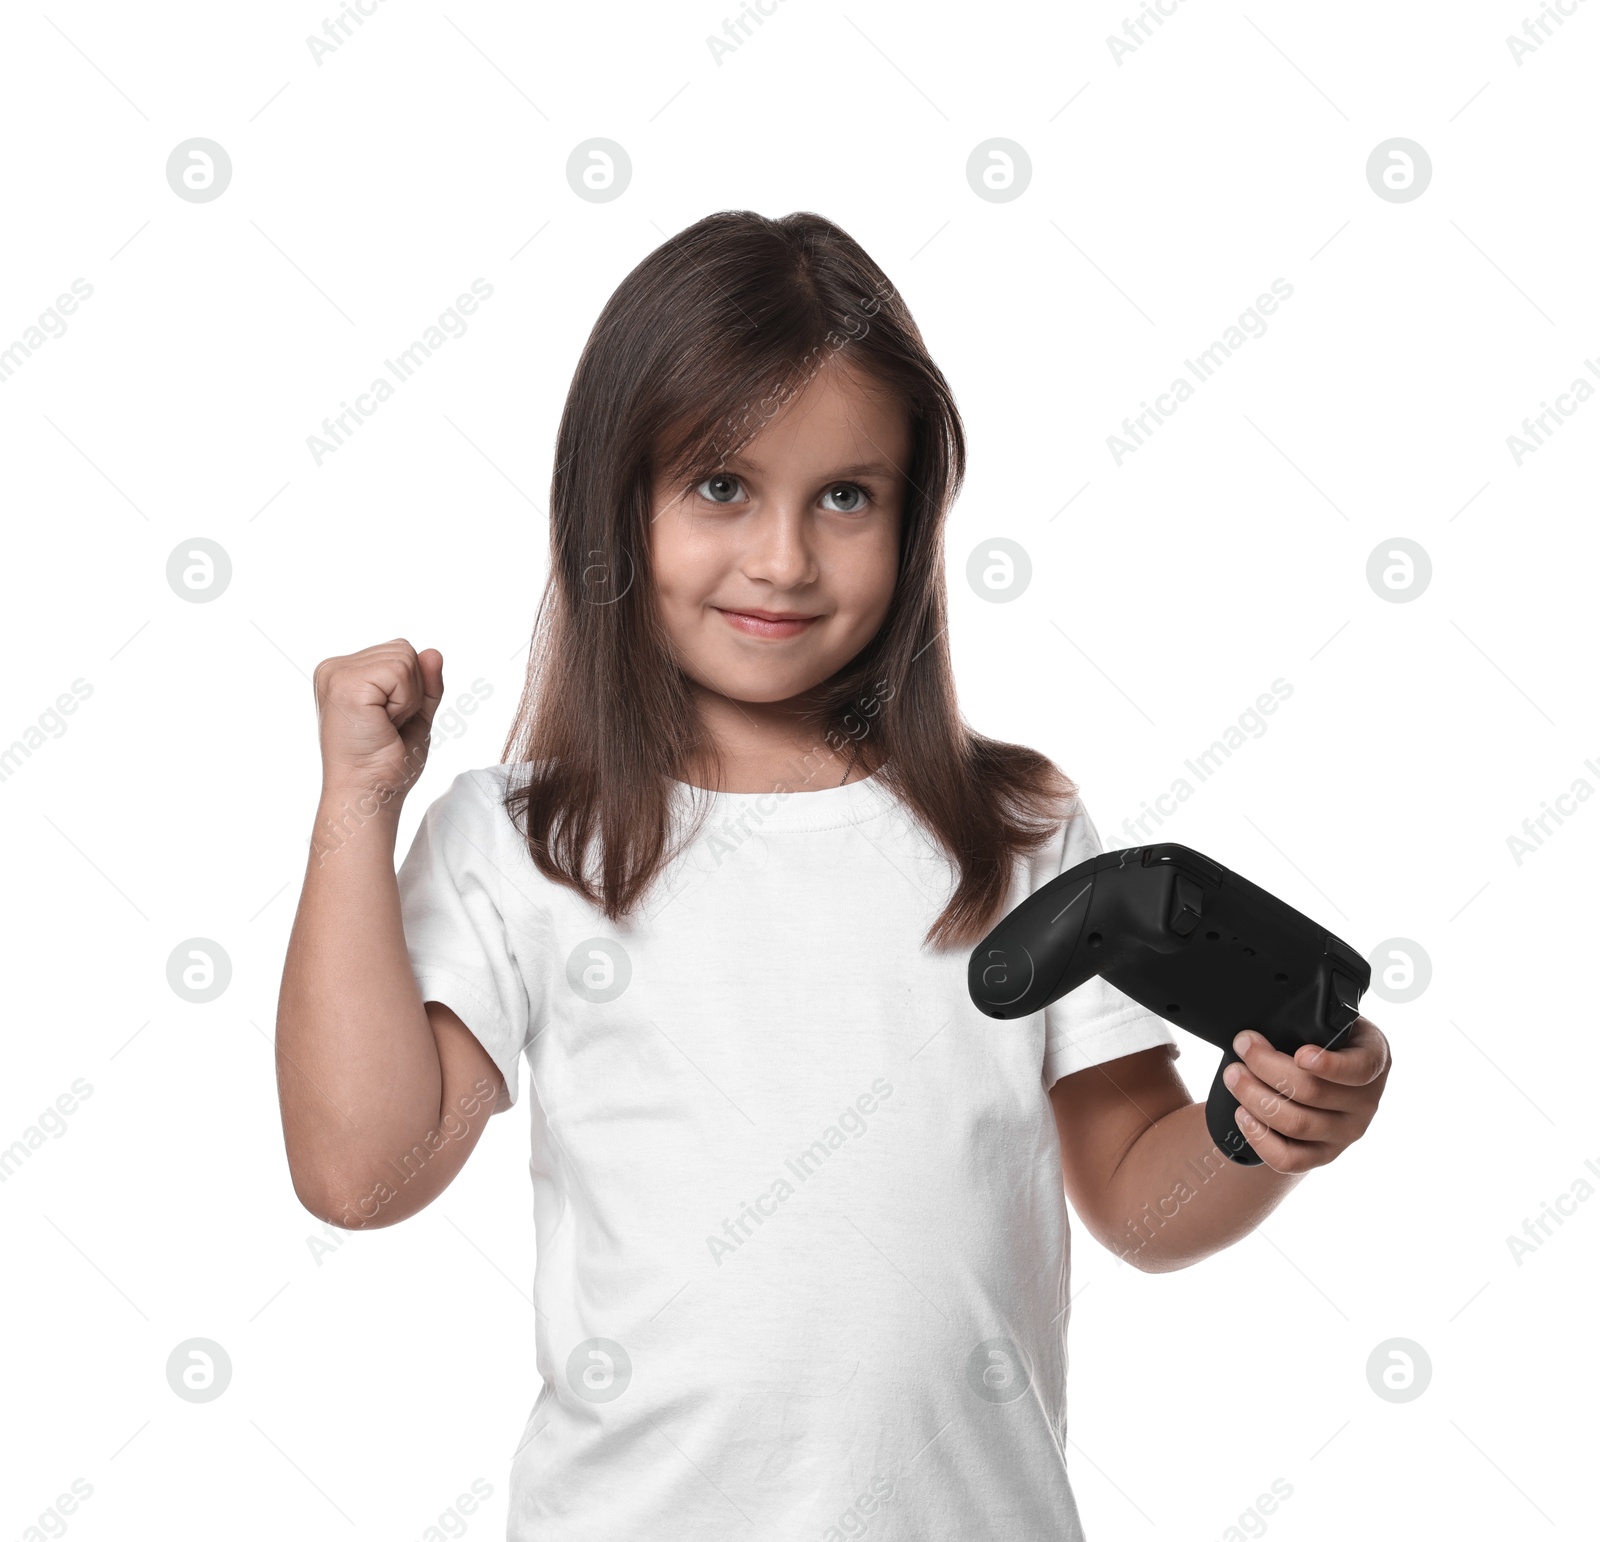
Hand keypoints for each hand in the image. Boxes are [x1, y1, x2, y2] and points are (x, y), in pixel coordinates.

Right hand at [312, 638, 443, 802]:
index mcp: (344, 672)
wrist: (369, 793)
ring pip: (404, 657)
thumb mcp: (415, 714)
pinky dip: (404, 702)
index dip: (410, 689)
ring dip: (407, 698)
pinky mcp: (345, 684)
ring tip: (383, 725)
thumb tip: (434, 652)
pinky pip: (400, 671)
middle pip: (403, 649)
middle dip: (410, 691)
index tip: (388, 721)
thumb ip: (425, 682)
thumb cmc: (386, 762)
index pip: (399, 652)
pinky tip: (382, 723)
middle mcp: (334, 668)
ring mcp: (336, 673)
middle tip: (386, 725)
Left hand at [1221, 1015, 1390, 1173]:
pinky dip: (1260, 1138)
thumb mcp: (1327, 1023)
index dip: (1329, 1064)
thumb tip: (1264, 1028)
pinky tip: (1242, 1114)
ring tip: (1233, 1075)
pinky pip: (1290, 1159)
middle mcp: (1366, 1100)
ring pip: (1297, 1124)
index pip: (1360, 1068)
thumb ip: (1309, 1021)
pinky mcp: (1324, 1155)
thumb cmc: (1320, 1042)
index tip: (1300, 1054)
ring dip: (1254, 1097)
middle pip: (1312, 1092)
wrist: (1324, 1077)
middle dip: (1266, 1066)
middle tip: (1242, 1046)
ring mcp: (1347, 1132)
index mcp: (1373, 1060)